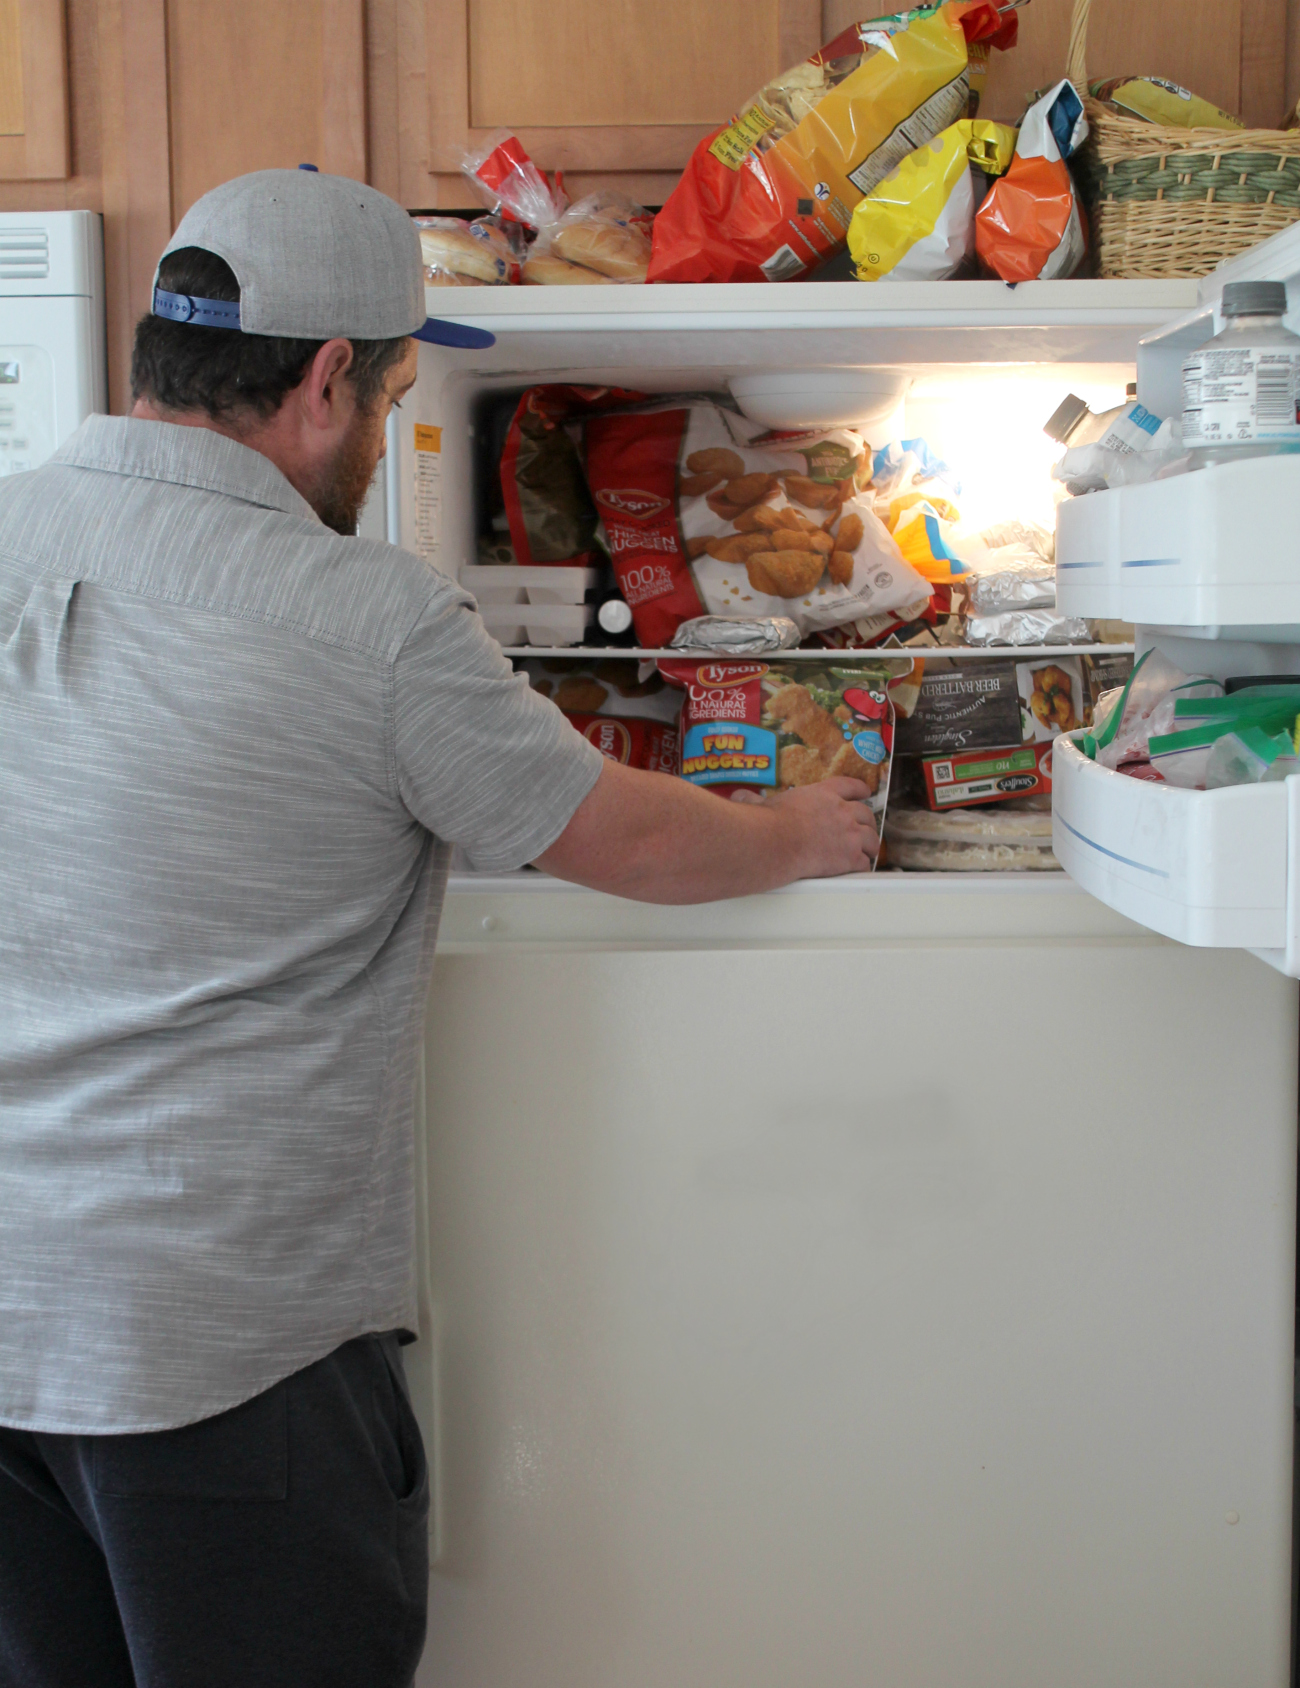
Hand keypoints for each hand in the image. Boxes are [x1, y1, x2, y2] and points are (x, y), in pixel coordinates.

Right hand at [734, 776, 878, 877]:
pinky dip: (862, 865)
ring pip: (871, 838)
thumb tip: (738, 797)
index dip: (860, 790)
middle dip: (867, 821)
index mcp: (824, 793)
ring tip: (868, 850)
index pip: (850, 786)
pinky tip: (858, 868)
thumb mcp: (762, 804)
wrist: (775, 843)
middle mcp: (841, 811)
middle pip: (866, 813)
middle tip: (865, 827)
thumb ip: (754, 800)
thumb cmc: (768, 823)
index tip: (865, 793)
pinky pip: (864, 862)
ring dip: (870, 845)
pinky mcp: (849, 857)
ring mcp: (849, 834)